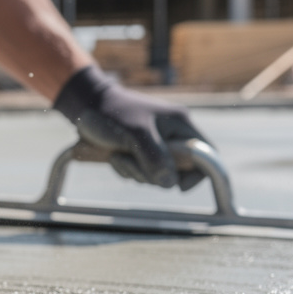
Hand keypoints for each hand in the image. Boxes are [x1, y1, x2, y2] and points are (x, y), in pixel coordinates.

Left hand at [53, 66, 209, 189]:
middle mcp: (172, 135)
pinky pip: (140, 173)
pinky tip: (114, 157)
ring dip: (136, 172)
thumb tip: (170, 183)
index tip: (180, 187)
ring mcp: (156, 145)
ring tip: (118, 155)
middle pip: (178, 171)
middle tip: (131, 160)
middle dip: (154, 174)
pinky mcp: (140, 152)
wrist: (86, 106)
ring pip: (157, 175)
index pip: (206, 153)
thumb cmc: (113, 113)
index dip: (200, 173)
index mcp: (180, 124)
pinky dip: (127, 170)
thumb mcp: (136, 134)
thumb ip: (155, 157)